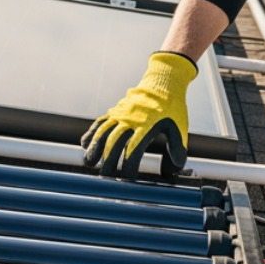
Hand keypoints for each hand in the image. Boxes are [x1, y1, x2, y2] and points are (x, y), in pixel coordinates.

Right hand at [82, 52, 197, 177]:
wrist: (163, 83)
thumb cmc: (172, 108)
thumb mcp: (179, 127)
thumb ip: (176, 148)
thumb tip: (174, 170)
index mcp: (147, 126)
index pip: (134, 150)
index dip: (129, 166)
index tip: (127, 180)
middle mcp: (131, 120)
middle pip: (114, 142)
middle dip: (108, 161)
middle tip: (105, 178)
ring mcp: (120, 113)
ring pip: (103, 131)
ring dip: (94, 147)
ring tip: (88, 163)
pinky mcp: (115, 110)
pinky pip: (100, 121)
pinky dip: (92, 133)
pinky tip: (85, 144)